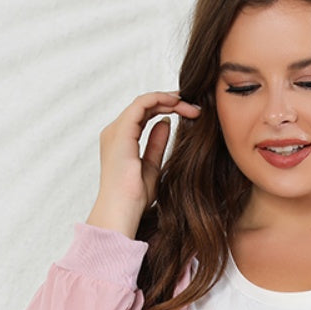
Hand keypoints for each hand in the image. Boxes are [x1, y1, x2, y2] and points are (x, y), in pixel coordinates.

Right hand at [86, 90, 201, 236]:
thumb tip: (165, 122)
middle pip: (145, 106)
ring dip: (169, 100)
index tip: (189, 113)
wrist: (124, 210)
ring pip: (144, 102)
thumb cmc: (134, 198)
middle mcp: (115, 132)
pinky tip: (177, 102)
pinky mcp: (121, 131)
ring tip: (190, 105)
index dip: (166, 109)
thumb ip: (156, 144)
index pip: (144, 115)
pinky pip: (141, 104)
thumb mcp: (152, 166)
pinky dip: (160, 99)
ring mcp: (116, 130)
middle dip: (171, 103)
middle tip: (195, 107)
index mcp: (120, 141)